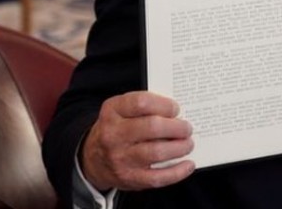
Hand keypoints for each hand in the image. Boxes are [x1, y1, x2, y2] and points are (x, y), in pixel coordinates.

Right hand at [80, 91, 194, 190]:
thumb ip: (145, 106)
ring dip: (179, 147)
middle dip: (177, 127)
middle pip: (152, 127)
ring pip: (156, 152)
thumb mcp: (121, 110)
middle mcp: (113, 134)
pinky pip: (157, 177)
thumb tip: (177, 113)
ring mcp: (120, 158)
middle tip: (187, 128)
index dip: (164, 105)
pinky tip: (188, 165)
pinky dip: (177, 172)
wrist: (93, 159)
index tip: (176, 109)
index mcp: (112, 111)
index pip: (141, 102)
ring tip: (188, 143)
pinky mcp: (129, 178)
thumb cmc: (117, 129)